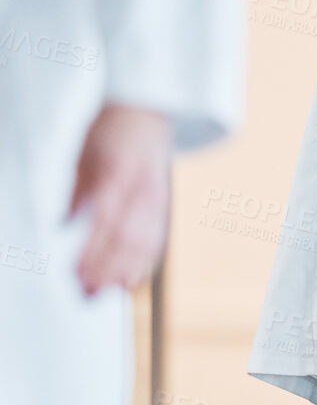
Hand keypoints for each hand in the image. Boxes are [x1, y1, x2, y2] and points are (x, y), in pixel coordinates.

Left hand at [69, 103, 173, 295]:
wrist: (147, 111)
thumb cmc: (109, 131)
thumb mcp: (83, 155)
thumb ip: (76, 191)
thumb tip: (63, 226)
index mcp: (118, 174)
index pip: (104, 221)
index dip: (91, 251)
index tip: (75, 274)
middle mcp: (141, 189)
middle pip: (126, 238)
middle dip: (107, 268)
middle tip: (87, 293)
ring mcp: (156, 197)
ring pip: (144, 242)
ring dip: (125, 270)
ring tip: (106, 292)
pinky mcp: (164, 203)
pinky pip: (157, 237)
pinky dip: (144, 261)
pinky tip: (130, 278)